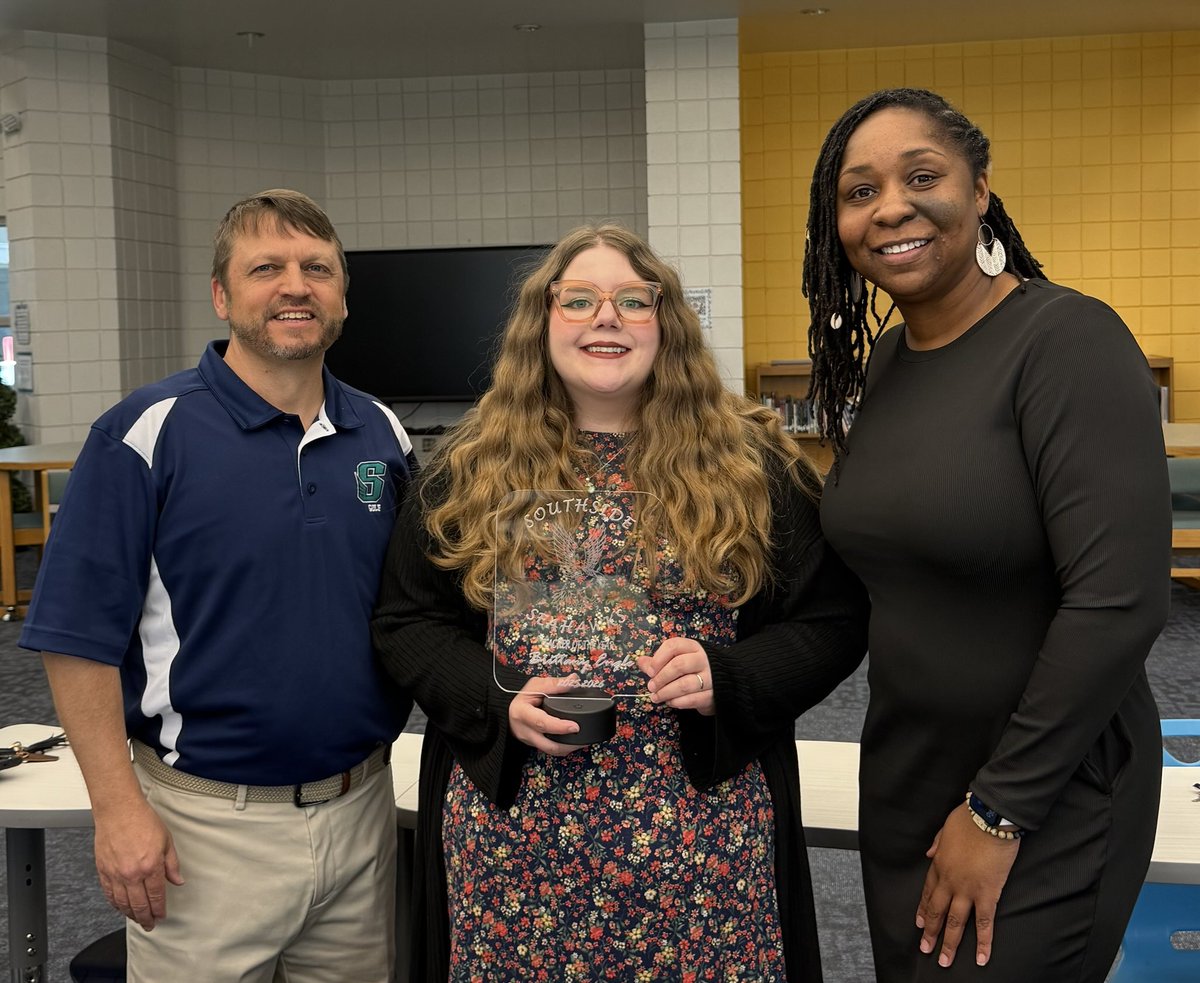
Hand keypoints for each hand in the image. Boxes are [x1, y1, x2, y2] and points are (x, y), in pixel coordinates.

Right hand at [93, 798, 183, 930]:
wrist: (119, 810)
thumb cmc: (143, 821)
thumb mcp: (166, 841)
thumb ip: (172, 864)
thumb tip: (178, 881)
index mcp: (151, 866)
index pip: (156, 896)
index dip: (159, 909)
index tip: (161, 916)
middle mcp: (132, 873)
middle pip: (139, 904)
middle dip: (146, 918)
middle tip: (149, 925)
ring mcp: (115, 874)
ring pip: (122, 903)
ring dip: (130, 914)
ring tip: (137, 919)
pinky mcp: (103, 871)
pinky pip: (108, 894)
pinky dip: (115, 904)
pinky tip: (120, 907)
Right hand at [507, 674, 584, 755]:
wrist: (511, 711)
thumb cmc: (523, 698)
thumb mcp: (535, 686)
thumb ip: (554, 684)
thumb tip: (573, 680)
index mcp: (522, 713)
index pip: (541, 722)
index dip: (559, 726)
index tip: (575, 726)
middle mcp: (524, 731)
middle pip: (548, 744)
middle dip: (568, 744)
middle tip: (582, 736)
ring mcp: (529, 741)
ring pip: (551, 751)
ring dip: (568, 748)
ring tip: (582, 740)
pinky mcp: (535, 746)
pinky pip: (550, 751)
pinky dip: (563, 748)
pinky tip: (572, 742)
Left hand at [637, 637, 714, 715]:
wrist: (725, 682)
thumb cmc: (695, 669)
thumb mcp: (679, 660)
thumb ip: (659, 661)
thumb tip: (641, 662)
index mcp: (692, 647)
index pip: (673, 646)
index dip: (658, 658)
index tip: (650, 671)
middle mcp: (703, 659)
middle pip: (679, 665)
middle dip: (661, 678)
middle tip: (651, 687)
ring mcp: (711, 677)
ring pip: (685, 684)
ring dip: (666, 692)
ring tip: (656, 697)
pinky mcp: (713, 694)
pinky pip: (693, 699)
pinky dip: (678, 702)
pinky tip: (671, 702)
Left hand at [916, 802, 1019, 967]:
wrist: (988, 818)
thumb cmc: (968, 818)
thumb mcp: (945, 828)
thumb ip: (937, 843)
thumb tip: (929, 853)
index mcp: (939, 864)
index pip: (927, 891)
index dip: (923, 908)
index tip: (919, 922)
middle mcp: (949, 880)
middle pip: (936, 911)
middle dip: (930, 932)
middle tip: (925, 948)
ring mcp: (967, 890)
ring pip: (955, 922)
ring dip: (949, 943)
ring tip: (943, 960)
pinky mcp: (988, 894)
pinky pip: (984, 923)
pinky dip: (983, 943)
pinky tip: (981, 958)